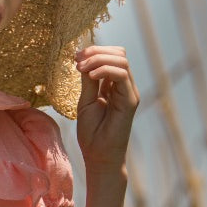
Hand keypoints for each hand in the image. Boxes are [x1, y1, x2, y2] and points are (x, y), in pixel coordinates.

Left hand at [75, 45, 138, 170]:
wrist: (99, 156)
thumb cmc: (92, 132)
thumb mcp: (86, 100)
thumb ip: (88, 81)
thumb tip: (84, 60)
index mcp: (114, 85)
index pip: (112, 57)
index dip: (95, 51)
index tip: (76, 57)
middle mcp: (125, 87)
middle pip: (120, 54)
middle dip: (97, 50)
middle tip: (78, 59)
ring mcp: (129, 93)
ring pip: (122, 60)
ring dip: (99, 58)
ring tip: (81, 67)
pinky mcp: (130, 101)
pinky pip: (122, 75)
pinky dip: (105, 69)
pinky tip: (91, 74)